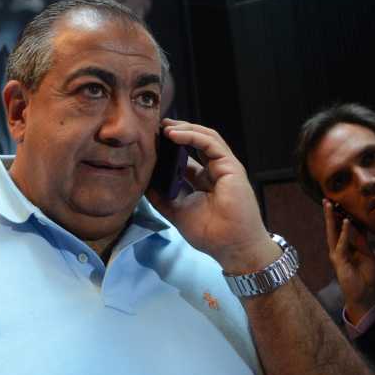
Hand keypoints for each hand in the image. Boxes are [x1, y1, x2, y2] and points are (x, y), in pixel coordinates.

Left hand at [146, 119, 279, 272]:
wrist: (232, 247)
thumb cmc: (209, 234)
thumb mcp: (176, 212)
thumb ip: (161, 197)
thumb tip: (143, 182)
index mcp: (201, 182)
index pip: (184, 157)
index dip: (168, 149)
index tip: (150, 142)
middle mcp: (213, 171)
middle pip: (194, 143)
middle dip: (175, 132)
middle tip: (154, 127)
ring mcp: (223, 167)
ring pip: (204, 137)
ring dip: (183, 129)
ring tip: (162, 127)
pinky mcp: (231, 166)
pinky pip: (210, 143)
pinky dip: (191, 135)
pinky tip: (173, 135)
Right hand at [323, 199, 374, 324]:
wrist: (365, 295)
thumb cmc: (366, 277)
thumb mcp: (368, 256)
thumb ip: (362, 242)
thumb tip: (360, 228)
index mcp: (345, 248)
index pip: (342, 229)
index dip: (342, 217)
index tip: (342, 204)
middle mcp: (338, 249)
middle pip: (332, 228)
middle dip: (330, 214)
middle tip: (327, 200)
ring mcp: (336, 254)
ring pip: (332, 233)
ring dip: (331, 219)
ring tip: (330, 206)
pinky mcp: (339, 260)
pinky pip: (341, 244)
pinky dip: (343, 232)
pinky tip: (345, 222)